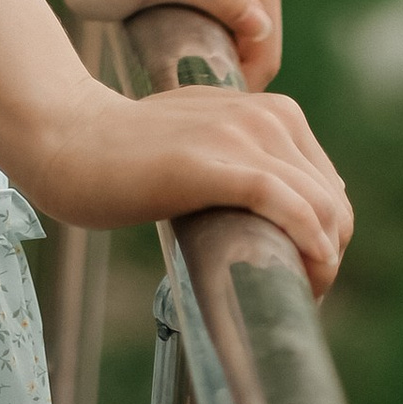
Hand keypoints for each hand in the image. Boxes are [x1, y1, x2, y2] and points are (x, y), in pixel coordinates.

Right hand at [28, 79, 353, 296]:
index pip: (327, 187)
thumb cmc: (129, 151)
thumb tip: (290, 204)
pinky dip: (309, 245)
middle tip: (295, 295)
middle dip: (327, 257)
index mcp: (266, 107)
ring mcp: (239, 134)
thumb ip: (246, 157)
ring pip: (320, 208)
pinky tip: (302, 275)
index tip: (299, 275)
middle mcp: (263, 113)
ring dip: (321, 263)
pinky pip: (287, 205)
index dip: (326, 239)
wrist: (70, 138)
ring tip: (292, 296)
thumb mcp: (204, 139)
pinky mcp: (213, 163)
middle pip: (332, 203)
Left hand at [48, 0, 284, 84]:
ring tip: (166, 63)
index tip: (182, 89)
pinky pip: (227, 33)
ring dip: (212, 63)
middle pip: (259, 49)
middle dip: (224, 71)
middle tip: (170, 77)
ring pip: (243, 46)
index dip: (232, 80)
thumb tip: (261, 25)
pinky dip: (203, 50)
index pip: (266, 48)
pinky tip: (168, 50)